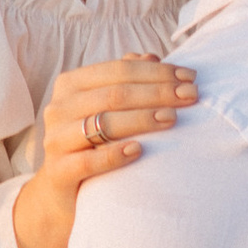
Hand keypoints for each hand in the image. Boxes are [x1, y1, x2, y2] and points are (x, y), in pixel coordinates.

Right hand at [10, 55, 197, 247]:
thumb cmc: (92, 142)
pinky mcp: (58, 171)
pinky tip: (139, 150)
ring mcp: (56, 139)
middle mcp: (59, 108)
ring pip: (103, 122)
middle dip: (158, 92)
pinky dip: (114, 154)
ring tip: (172, 118)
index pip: (119, 69)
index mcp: (71, 84)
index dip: (157, 72)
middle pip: (115, 93)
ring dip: (142, 119)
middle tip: (192, 97)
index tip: (191, 78)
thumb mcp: (106, 108)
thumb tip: (152, 57)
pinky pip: (88, 161)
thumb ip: (125, 80)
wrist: (63, 190)